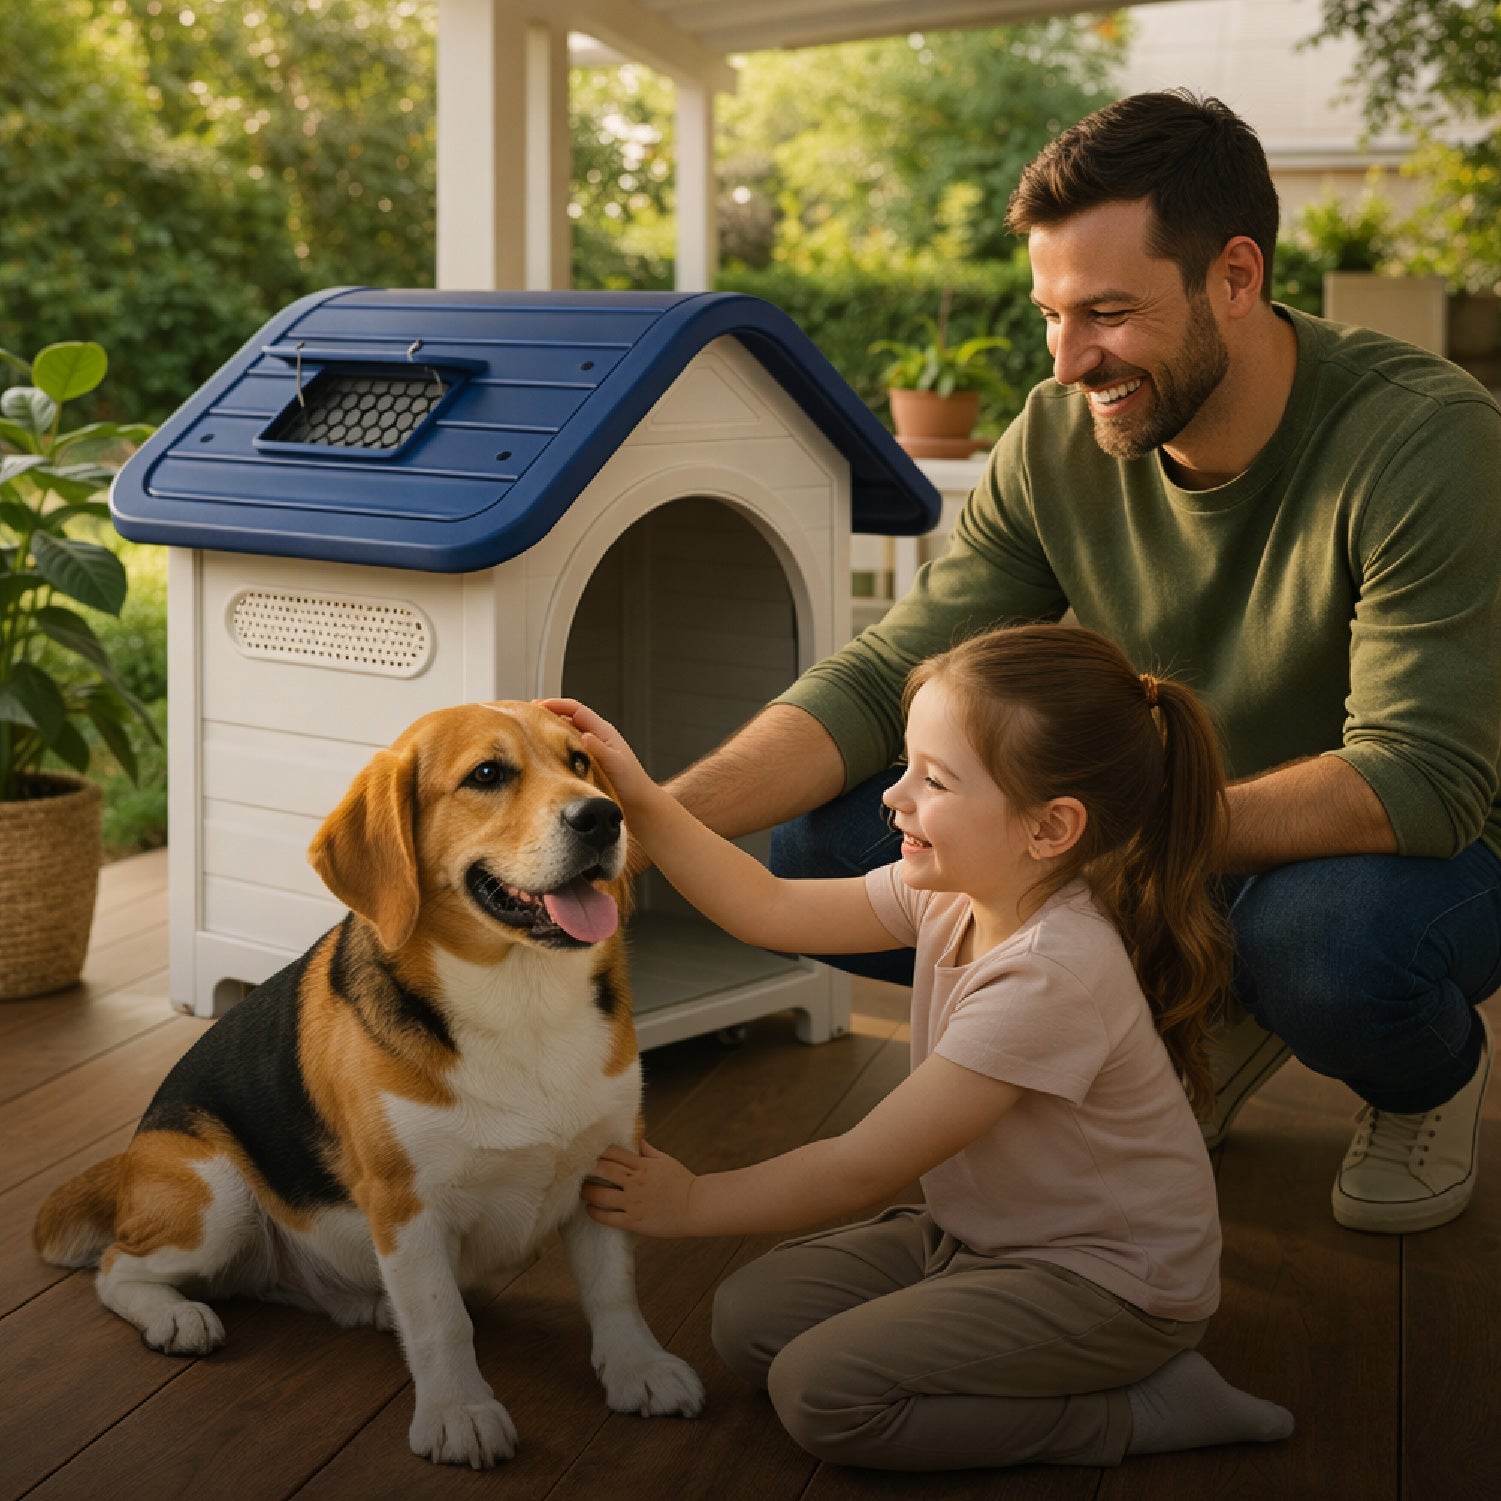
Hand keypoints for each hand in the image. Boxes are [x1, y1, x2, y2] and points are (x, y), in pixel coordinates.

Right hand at [537, 698, 655, 807]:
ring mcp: (590, 749)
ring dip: (548, 730)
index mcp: (604, 732)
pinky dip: (552, 747)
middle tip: (524, 716)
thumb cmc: (632, 784)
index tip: (536, 706)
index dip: (556, 705)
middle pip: (567, 717)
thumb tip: (585, 736)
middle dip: (547, 713)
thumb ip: (601, 750)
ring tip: (527, 732)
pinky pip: (565, 749)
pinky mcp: (585, 762)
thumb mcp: (617, 765)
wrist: (639, 805)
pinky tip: (540, 754)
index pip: (576, 709)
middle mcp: (596, 737)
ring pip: (565, 733)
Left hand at [581, 1141, 696, 1236]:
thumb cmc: (682, 1182)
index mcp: (643, 1166)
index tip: (586, 1150)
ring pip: (601, 1195)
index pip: (614, 1154)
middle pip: (603, 1171)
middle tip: (576, 1168)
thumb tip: (636, 1138)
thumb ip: (648, 1151)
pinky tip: (589, 1209)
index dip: (598, 1151)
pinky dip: (596, 1213)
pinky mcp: (634, 1221)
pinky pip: (608, 1218)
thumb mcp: (666, 1161)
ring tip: (580, 1189)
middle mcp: (635, 1182)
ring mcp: (633, 1202)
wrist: (696, 1207)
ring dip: (587, 1191)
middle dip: (587, 1168)